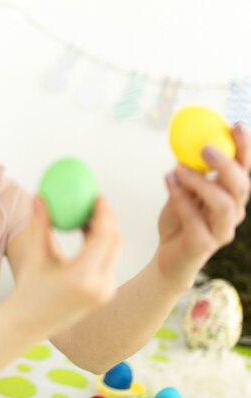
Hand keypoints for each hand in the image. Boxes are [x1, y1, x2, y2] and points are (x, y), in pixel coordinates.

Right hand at [12, 196, 120, 331]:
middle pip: (115, 242)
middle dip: (108, 217)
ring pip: (114, 251)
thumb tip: (39, 196)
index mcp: (82, 277)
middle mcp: (100, 286)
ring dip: (106, 230)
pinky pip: (110, 260)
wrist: (29, 324)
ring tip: (89, 212)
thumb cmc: (27, 290)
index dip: (104, 212)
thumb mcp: (34, 256)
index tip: (96, 195)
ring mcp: (106, 291)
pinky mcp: (106, 293)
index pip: (103, 236)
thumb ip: (40, 224)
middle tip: (96, 200)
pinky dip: (102, 243)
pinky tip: (87, 230)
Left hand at [157, 122, 250, 288]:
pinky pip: (194, 220)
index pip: (245, 170)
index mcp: (232, 197)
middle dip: (227, 164)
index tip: (236, 125)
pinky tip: (168, 181)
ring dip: (201, 182)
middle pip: (241, 187)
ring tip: (178, 168)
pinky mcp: (203, 246)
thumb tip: (186, 142)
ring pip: (223, 205)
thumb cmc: (180, 221)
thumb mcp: (184, 191)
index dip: (245, 148)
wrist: (168, 258)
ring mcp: (221, 231)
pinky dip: (181, 199)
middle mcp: (233, 213)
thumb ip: (191, 172)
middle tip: (205, 147)